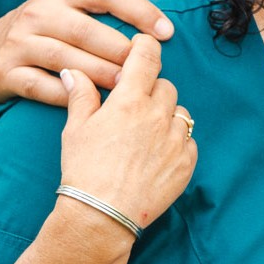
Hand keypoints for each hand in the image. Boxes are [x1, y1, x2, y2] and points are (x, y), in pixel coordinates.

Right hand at [0, 0, 173, 109]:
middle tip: (148, 67)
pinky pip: (40, 86)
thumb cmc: (50, 21)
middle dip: (120, 49)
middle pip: (85, 30)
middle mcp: (38, 13)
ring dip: (99, 73)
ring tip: (127, 85)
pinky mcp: (7, 73)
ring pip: (64, 59)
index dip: (140, 10)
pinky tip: (92, 101)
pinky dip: (66, 95)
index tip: (167, 32)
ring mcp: (19, 44)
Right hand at [58, 35, 194, 232]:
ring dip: (166, 117)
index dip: (145, 47)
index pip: (147, 57)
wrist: (101, 216)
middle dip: (151, 91)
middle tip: (133, 109)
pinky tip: (156, 156)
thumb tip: (75, 72)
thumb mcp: (75, 130)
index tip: (141, 47)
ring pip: (180, 112)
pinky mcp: (187, 162)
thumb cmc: (83, 171)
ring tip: (144, 137)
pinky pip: (189, 141)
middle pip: (165, 86)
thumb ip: (82, 96)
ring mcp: (176, 139)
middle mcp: (158, 115)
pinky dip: (177, 143)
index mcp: (129, 101)